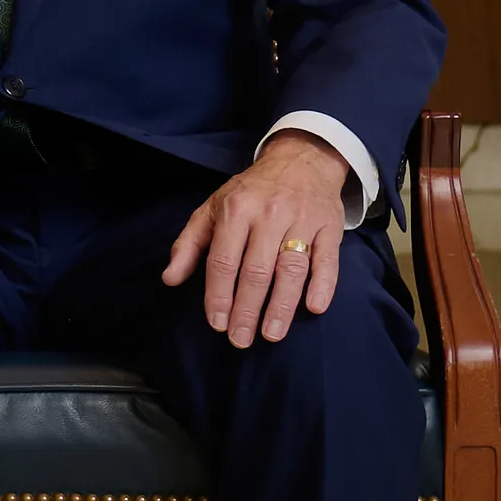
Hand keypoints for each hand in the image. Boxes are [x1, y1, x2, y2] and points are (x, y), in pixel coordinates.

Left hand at [163, 130, 352, 347]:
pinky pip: (328, 260)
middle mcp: (269, 215)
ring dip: (281, 306)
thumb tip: (170, 278)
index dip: (219, 295)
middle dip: (247, 309)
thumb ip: (188, 244)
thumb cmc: (249, 192)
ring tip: (272, 334)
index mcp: (235, 211)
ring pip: (291, 269)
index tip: (216, 324)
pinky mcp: (330, 227)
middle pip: (256, 271)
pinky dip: (323, 285)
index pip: (223, 261)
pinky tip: (314, 308)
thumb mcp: (211, 209)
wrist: (300, 160)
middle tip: (241, 339)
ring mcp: (302, 221)